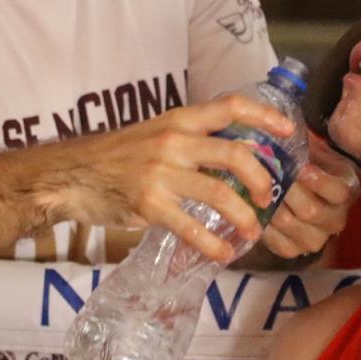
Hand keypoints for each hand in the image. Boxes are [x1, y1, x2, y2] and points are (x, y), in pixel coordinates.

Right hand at [41, 94, 294, 263]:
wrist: (71, 175)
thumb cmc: (116, 156)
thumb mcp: (156, 133)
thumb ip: (192, 140)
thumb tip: (236, 154)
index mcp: (179, 119)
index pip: (231, 106)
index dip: (265, 116)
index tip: (289, 131)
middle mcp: (174, 140)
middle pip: (235, 153)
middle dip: (262, 178)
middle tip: (269, 197)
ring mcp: (161, 173)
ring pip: (220, 192)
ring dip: (245, 215)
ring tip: (255, 230)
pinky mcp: (149, 204)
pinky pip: (192, 226)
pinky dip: (214, 243)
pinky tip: (225, 253)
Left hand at [259, 132, 359, 258]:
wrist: (305, 193)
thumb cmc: (309, 165)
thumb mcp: (314, 151)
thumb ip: (303, 144)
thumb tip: (280, 129)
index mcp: (347, 191)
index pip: (338, 191)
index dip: (318, 181)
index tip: (300, 167)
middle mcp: (336, 219)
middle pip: (310, 210)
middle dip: (286, 191)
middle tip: (266, 174)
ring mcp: (316, 239)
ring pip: (289, 224)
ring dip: (270, 205)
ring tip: (255, 187)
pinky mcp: (293, 251)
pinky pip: (275, 241)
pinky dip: (262, 223)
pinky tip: (252, 207)